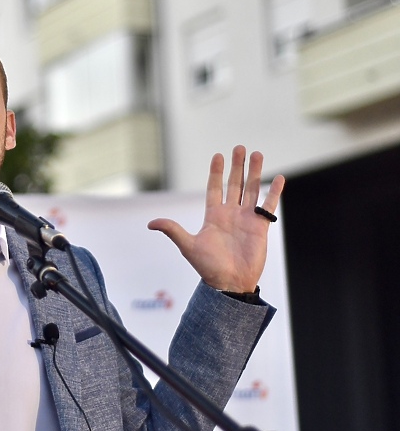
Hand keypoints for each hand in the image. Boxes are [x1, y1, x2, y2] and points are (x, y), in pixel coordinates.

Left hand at [147, 145, 284, 292]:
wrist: (229, 283)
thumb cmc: (208, 267)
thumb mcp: (188, 246)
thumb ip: (173, 230)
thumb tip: (151, 223)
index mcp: (213, 216)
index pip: (214, 188)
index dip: (216, 172)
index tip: (217, 155)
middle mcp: (230, 214)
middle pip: (234, 184)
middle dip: (237, 166)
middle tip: (239, 147)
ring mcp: (246, 219)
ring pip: (251, 190)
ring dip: (254, 172)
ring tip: (257, 153)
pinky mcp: (260, 227)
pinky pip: (268, 206)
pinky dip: (274, 192)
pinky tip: (279, 178)